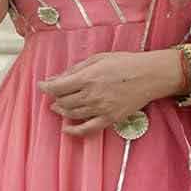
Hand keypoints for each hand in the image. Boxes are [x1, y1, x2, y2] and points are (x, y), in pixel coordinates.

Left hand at [38, 51, 172, 136]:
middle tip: (54, 95)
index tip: (42, 85)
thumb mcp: (97, 58)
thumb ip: (75, 69)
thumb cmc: (125, 63)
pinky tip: (66, 130)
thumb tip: (56, 77)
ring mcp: (100, 108)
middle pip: (63, 102)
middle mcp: (91, 95)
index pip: (57, 87)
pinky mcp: (109, 119)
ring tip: (60, 107)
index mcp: (87, 77)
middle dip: (55, 98)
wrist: (149, 75)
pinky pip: (87, 129)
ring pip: (72, 114)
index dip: (45, 87)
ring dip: (62, 111)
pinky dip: (74, 131)